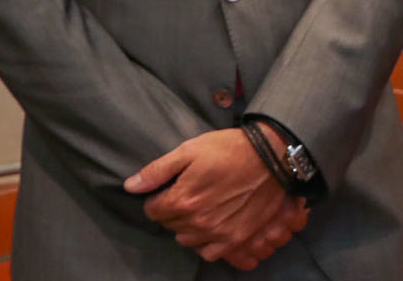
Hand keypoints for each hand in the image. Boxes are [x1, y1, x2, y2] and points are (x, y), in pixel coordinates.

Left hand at [123, 128, 306, 264]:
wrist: (271, 157)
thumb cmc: (229, 149)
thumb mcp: (190, 150)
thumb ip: (157, 170)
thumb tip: (130, 186)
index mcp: (182, 199)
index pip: (152, 210)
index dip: (158, 196)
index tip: (170, 187)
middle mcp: (197, 221)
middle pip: (169, 224)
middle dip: (172, 210)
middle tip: (189, 192)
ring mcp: (217, 233)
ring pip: (186, 239)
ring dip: (187, 225)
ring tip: (200, 207)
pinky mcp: (235, 238)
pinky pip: (209, 252)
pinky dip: (205, 242)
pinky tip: (211, 225)